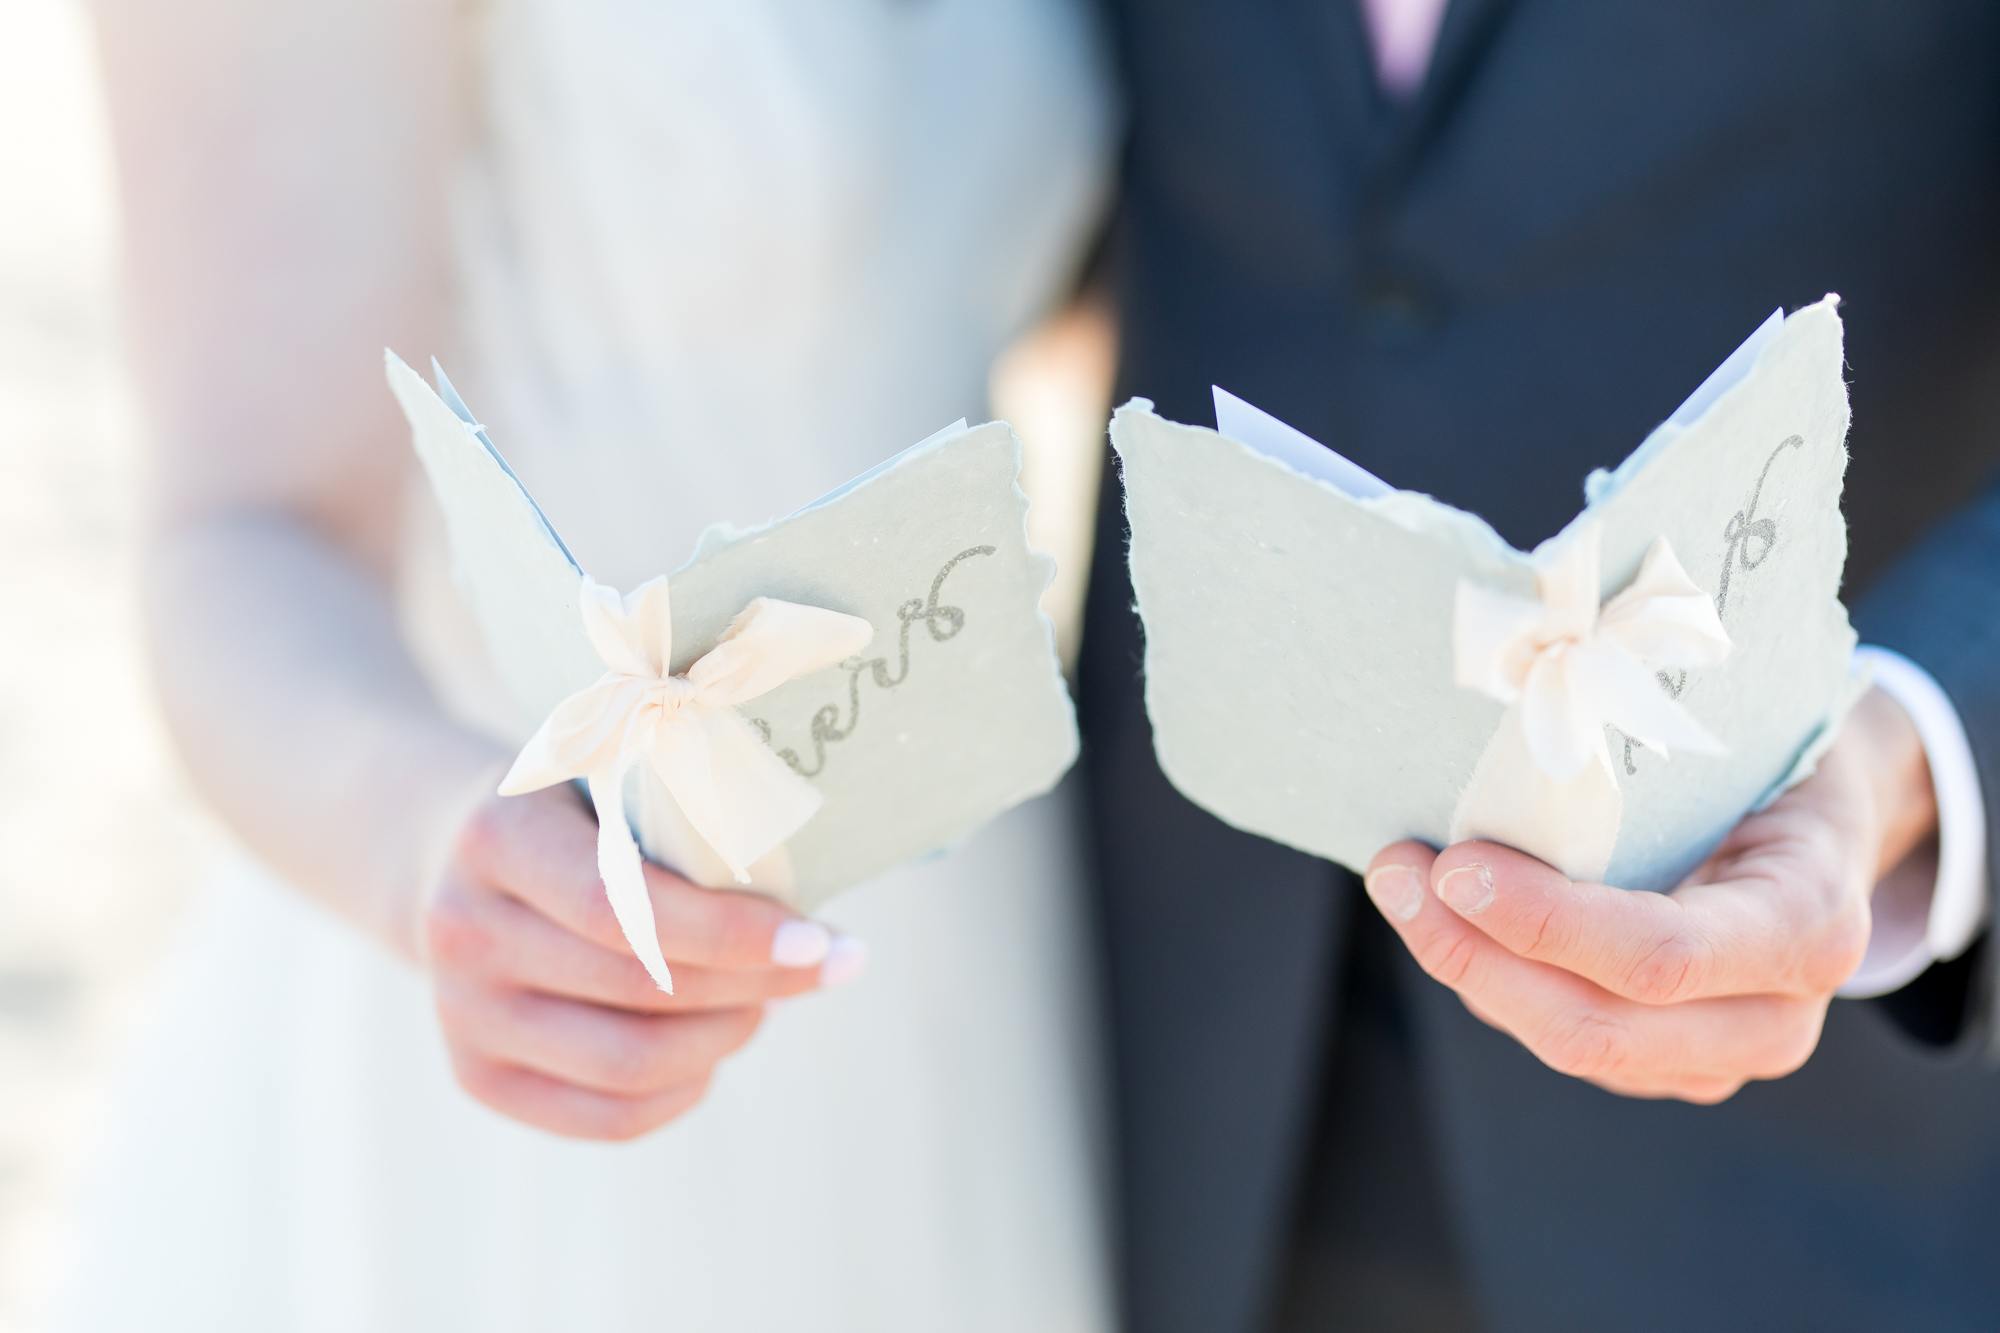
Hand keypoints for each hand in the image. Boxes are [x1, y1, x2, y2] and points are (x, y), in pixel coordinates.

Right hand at [421, 784, 863, 1139]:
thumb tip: (810, 897)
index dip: (731, 933)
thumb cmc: (576, 808)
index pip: (622, 910)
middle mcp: (461, 932)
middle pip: (641, 991)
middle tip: (822, 961)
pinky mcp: (478, 1079)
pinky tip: (719, 1039)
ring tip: (769, 996)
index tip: (820, 937)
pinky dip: (690, 1086)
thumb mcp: (612, 770)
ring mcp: (461, 1016)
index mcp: (495, 839)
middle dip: (757, 983)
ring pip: (632, 1065)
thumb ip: (686, 810)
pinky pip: (612, 1118)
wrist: (453, 855)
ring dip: (729, 1034)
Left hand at [1363, 686, 1935, 1102]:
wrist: (1827, 832)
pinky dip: (1490, 979)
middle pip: (1595, 1026)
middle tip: (1395, 875)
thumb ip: (1648, 761)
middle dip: (1474, 955)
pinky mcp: (1666, 1069)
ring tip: (1401, 887)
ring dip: (1466, 968)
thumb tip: (1510, 720)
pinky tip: (1447, 919)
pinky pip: (1557, 1036)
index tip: (1453, 866)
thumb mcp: (1742, 747)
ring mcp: (1721, 1059)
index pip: (1660, 955)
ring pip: (1563, 1042)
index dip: (1543, 922)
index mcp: (1810, 927)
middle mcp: (1776, 1019)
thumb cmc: (1773, 770)